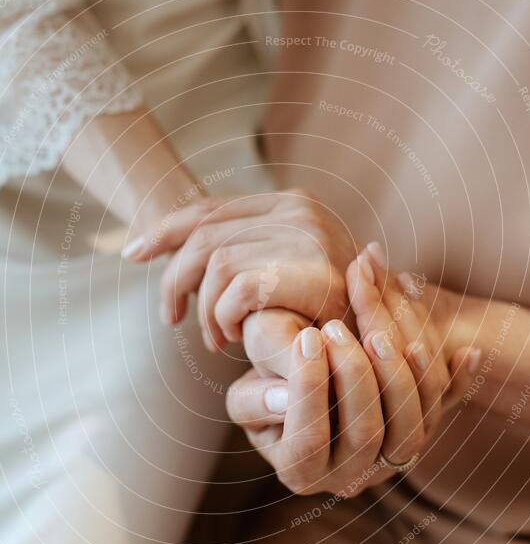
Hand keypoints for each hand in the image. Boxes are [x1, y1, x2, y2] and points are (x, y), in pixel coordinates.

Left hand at [121, 190, 356, 349]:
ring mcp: (310, 237)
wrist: (383, 340)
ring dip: (202, 309)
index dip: (164, 231)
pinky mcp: (314, 271)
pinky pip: (236, 288)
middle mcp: (301, 210)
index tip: (133, 253)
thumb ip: (239, 253)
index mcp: (292, 203)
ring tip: (213, 337)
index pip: (209, 208)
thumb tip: (159, 244)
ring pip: (214, 263)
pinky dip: (222, 316)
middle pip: (204, 234)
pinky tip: (231, 337)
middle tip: (172, 318)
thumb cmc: (322, 312)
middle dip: (173, 279)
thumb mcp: (278, 274)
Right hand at [226, 248, 480, 495]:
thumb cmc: (270, 391)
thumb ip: (255, 402)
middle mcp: (350, 476)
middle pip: (364, 434)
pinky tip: (466, 352)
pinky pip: (443, 412)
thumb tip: (281, 399)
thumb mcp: (245, 398)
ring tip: (377, 332)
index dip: (308, 389)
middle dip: (352, 376)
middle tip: (336, 327)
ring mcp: (390, 460)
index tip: (305, 338)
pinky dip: (457, 382)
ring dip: (398, 378)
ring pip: (409, 429)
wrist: (308, 392)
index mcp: (300, 470)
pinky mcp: (419, 435)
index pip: (307, 439)